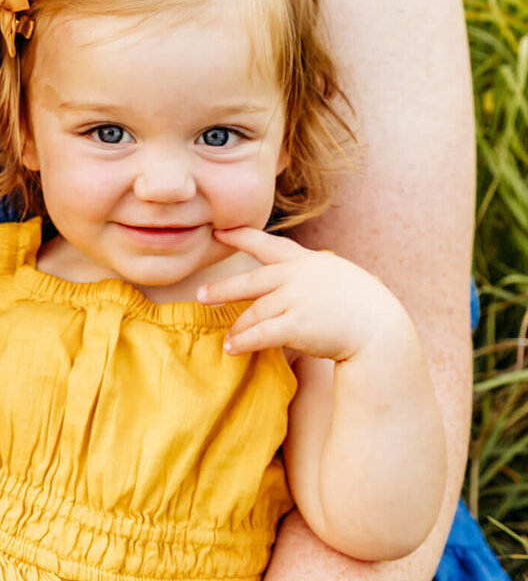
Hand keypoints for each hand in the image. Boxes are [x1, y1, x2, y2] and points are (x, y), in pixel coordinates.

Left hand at [200, 227, 406, 361]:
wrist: (380, 328)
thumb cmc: (360, 305)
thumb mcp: (335, 274)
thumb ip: (308, 273)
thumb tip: (286, 275)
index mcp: (306, 261)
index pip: (268, 243)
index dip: (241, 236)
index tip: (219, 232)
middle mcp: (296, 276)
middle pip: (249, 281)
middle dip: (222, 288)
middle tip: (201, 295)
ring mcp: (295, 299)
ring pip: (253, 313)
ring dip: (236, 328)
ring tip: (227, 338)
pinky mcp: (295, 325)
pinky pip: (259, 334)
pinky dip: (243, 342)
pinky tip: (232, 348)